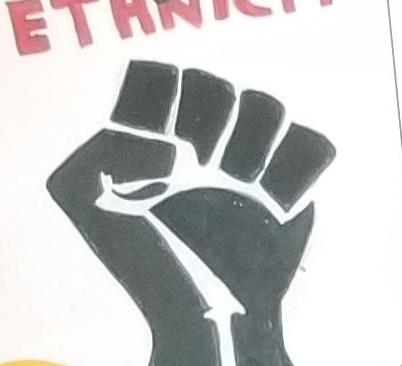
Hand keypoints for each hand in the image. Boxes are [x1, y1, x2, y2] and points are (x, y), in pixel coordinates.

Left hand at [48, 60, 336, 365]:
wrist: (212, 320)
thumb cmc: (152, 267)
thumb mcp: (88, 202)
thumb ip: (100, 151)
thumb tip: (178, 150)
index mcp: (159, 144)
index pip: (165, 82)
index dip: (163, 98)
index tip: (158, 147)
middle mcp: (207, 148)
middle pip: (217, 86)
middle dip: (210, 117)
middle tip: (198, 165)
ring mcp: (255, 164)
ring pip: (268, 105)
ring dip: (253, 140)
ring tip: (240, 183)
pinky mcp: (297, 186)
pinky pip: (313, 144)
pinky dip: (296, 168)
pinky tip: (275, 204)